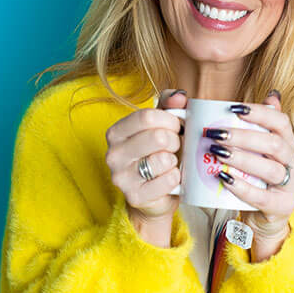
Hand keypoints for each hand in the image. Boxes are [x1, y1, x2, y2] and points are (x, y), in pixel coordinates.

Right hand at [105, 89, 185, 221]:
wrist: (155, 195)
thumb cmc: (158, 155)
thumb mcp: (161, 126)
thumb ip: (169, 106)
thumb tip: (179, 96)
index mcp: (116, 132)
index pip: (147, 117)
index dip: (170, 120)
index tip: (177, 127)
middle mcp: (113, 154)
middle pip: (157, 137)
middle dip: (175, 140)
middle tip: (175, 147)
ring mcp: (121, 177)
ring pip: (162, 159)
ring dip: (175, 160)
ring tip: (171, 163)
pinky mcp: (135, 196)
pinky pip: (167, 180)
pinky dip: (176, 177)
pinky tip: (172, 177)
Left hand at [213, 91, 293, 239]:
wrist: (263, 218)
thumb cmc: (257, 179)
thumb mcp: (260, 152)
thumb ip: (262, 126)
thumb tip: (272, 94)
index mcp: (290, 145)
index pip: (281, 122)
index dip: (259, 113)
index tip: (233, 108)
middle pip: (273, 144)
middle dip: (243, 137)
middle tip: (216, 133)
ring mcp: (292, 186)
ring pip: (270, 169)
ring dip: (242, 159)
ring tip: (218, 153)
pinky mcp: (283, 207)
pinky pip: (263, 196)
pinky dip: (243, 187)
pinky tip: (225, 179)